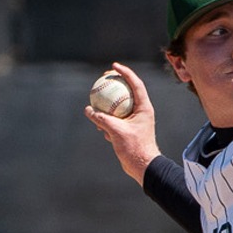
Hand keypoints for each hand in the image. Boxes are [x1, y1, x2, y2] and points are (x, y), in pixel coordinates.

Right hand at [84, 62, 161, 184]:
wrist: (142, 167)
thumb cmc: (134, 148)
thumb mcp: (116, 131)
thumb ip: (102, 119)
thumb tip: (88, 109)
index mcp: (144, 107)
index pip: (135, 84)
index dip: (125, 72)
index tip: (113, 66)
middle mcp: (141, 112)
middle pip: (127, 92)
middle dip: (115, 84)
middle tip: (103, 77)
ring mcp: (135, 121)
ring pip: (120, 107)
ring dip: (108, 105)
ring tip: (97, 102)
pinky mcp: (129, 130)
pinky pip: (116, 120)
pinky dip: (108, 121)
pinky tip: (99, 126)